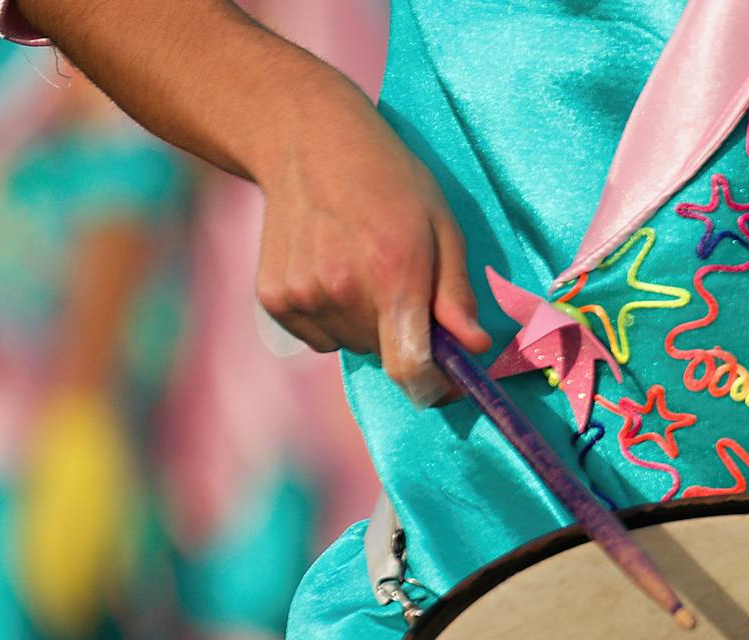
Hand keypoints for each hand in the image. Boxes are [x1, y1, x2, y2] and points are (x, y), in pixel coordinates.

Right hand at [250, 89, 489, 403]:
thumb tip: (475, 347)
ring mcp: (301, 296)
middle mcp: (342, 291)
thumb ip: (456, 294)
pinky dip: (334, 318)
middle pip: (385, 355)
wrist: (307, 143)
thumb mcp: (442, 226)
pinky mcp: (273, 299)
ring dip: (369, 325)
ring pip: (352, 344)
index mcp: (393, 275)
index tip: (451, 381)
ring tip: (363, 268)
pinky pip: (319, 336)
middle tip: (404, 287)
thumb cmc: (390, 181)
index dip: (434, 387)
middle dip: (405, 337)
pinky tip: (332, 270)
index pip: (408, 369)